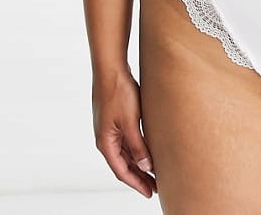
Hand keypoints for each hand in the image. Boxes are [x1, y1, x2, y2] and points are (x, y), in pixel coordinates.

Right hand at [92, 66, 156, 196]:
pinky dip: (136, 149)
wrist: (110, 68)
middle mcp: (105, 138)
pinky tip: (146, 150)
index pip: (122, 171)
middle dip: (139, 177)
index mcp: (106, 143)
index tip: (150, 192)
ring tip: (153, 172)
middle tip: (155, 187)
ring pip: (125, 153)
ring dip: (138, 163)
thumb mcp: (130, 121)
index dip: (136, 183)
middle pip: (123, 164)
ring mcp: (109, 128)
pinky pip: (126, 141)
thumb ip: (137, 145)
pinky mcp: (115, 118)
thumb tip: (146, 166)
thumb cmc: (118, 93)